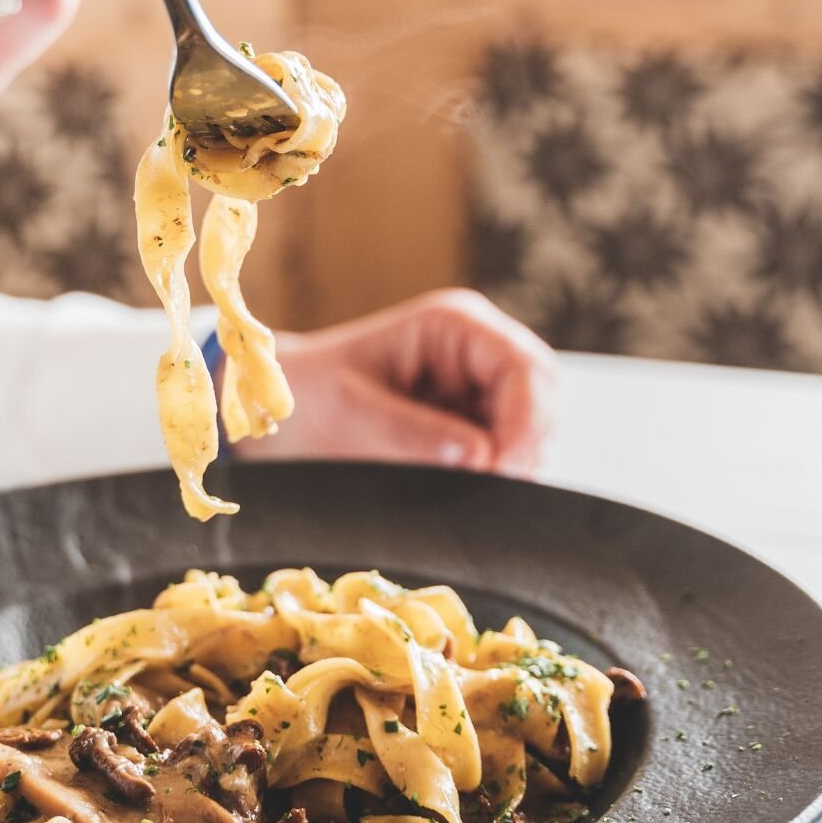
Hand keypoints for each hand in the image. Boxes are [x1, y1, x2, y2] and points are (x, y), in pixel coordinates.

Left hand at [248, 290, 556, 475]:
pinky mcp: (472, 423)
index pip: (523, 366)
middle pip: (542, 397)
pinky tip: (469, 493)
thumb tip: (478, 457)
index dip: (526, 421)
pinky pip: (508, 451)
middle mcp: (476, 351)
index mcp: (453, 327)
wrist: (279, 416)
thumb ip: (412, 434)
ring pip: (533, 429)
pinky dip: (498, 476)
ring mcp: (478, 388)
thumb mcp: (349, 415)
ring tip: (472, 495)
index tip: (502, 470)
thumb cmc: (306, 399)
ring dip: (513, 465)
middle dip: (525, 447)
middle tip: (492, 494)